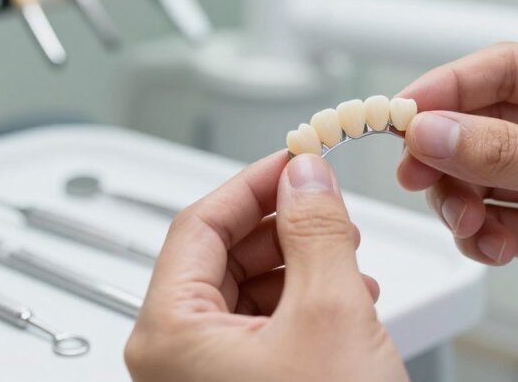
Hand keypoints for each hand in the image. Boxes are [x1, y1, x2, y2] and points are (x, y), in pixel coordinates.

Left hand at [126, 152, 406, 381]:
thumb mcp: (330, 313)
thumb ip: (316, 230)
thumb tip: (306, 176)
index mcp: (168, 334)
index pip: (198, 223)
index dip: (254, 182)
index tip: (297, 158)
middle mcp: (173, 359)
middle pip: (220, 256)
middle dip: (283, 226)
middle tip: (330, 207)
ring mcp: (203, 381)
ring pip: (245, 292)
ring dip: (300, 264)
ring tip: (348, 260)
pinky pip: (261, 329)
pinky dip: (303, 304)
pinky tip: (345, 301)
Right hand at [397, 43, 517, 362]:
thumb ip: (507, 153)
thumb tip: (435, 130)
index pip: (502, 68)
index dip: (447, 87)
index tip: (404, 113)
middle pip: (478, 122)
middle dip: (444, 150)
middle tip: (417, 173)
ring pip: (475, 173)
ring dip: (458, 198)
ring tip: (469, 222)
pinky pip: (488, 219)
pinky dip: (478, 234)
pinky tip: (495, 247)